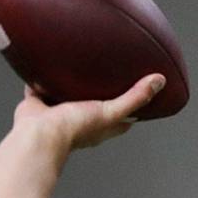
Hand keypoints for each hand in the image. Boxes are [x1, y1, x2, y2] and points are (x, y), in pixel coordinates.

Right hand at [12, 74, 165, 148]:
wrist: (37, 134)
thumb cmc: (74, 129)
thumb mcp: (111, 111)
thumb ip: (135, 98)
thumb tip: (159, 81)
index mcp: (103, 124)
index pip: (125, 114)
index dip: (133, 102)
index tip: (140, 86)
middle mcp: (83, 119)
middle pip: (97, 101)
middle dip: (102, 89)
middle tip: (109, 68)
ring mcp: (60, 112)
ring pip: (69, 94)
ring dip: (72, 83)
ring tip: (79, 63)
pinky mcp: (40, 105)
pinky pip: (42, 89)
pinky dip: (43, 79)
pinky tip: (46, 64)